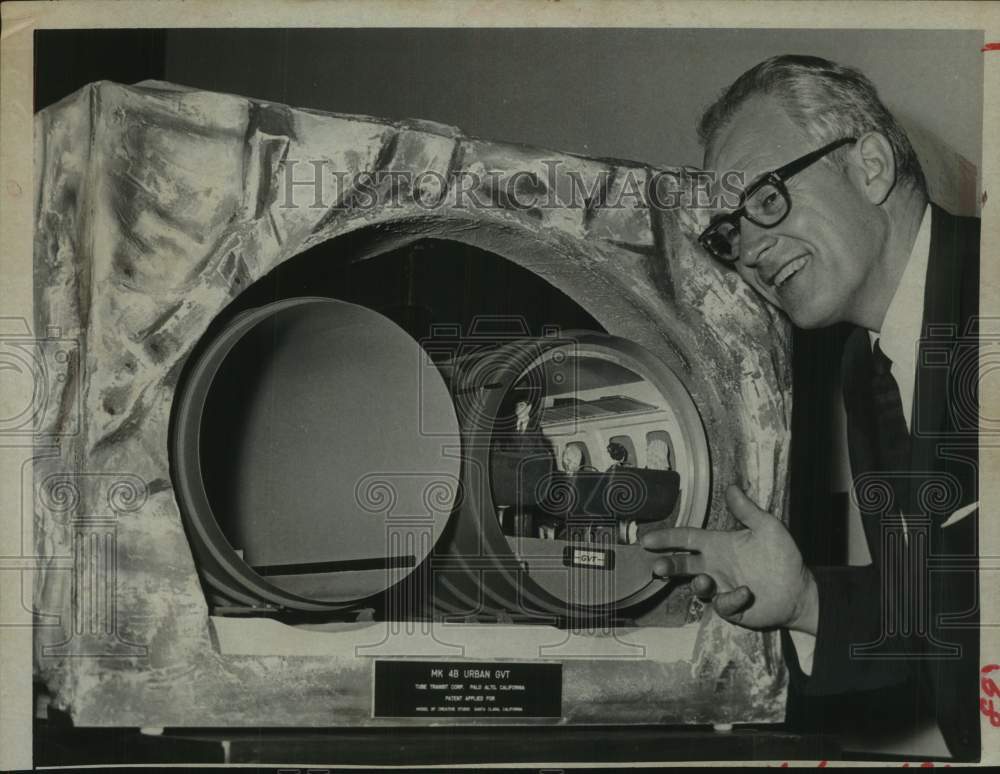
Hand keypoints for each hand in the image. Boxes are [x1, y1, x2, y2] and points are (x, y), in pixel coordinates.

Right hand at [641, 484, 817, 632]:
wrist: (799, 589)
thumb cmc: (782, 556)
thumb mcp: (767, 527)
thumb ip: (747, 510)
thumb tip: (732, 487)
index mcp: (718, 545)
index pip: (687, 539)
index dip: (667, 538)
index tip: (647, 540)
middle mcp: (715, 566)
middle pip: (683, 565)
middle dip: (668, 566)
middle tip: (657, 567)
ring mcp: (721, 587)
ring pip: (698, 587)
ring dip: (697, 584)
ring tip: (703, 580)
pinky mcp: (731, 607)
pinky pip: (722, 604)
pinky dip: (730, 598)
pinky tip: (744, 591)